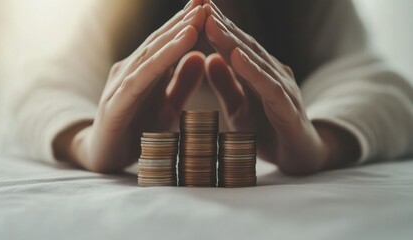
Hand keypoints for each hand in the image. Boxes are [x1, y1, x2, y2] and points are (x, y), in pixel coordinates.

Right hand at [54, 0, 206, 171]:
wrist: (103, 157)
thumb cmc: (136, 131)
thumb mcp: (167, 107)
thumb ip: (181, 84)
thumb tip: (199, 55)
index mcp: (144, 71)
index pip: (167, 42)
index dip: (187, 23)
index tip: (209, 5)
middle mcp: (130, 71)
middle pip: (160, 41)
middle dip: (184, 20)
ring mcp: (121, 85)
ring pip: (152, 54)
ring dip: (176, 33)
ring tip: (199, 15)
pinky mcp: (116, 103)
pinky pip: (144, 77)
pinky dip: (164, 59)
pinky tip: (184, 44)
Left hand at [203, 3, 359, 174]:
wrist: (301, 160)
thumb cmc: (269, 133)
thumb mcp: (239, 109)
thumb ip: (227, 85)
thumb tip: (210, 59)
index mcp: (259, 75)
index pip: (235, 46)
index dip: (215, 28)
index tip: (194, 9)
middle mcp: (273, 76)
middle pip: (245, 46)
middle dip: (222, 25)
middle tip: (200, 2)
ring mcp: (284, 91)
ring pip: (256, 62)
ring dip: (233, 41)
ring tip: (212, 22)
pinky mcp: (289, 110)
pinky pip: (268, 88)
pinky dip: (252, 71)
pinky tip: (236, 56)